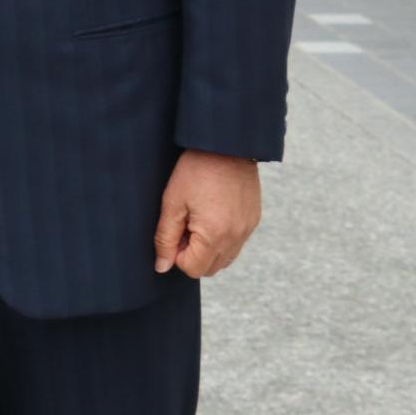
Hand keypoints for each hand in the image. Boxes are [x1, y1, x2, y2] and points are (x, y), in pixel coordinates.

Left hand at [153, 149, 261, 277]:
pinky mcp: (253, 221)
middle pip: (210, 268)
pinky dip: (222, 239)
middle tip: (184, 224)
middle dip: (193, 254)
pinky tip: (212, 213)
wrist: (226, 145)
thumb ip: (165, 238)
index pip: (192, 269)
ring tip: (198, 218)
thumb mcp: (172, 202)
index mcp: (215, 235)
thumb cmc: (195, 170)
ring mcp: (247, 230)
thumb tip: (162, 267)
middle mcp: (236, 238)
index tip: (174, 230)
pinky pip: (236, 244)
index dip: (176, 254)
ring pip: (224, 259)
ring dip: (208, 249)